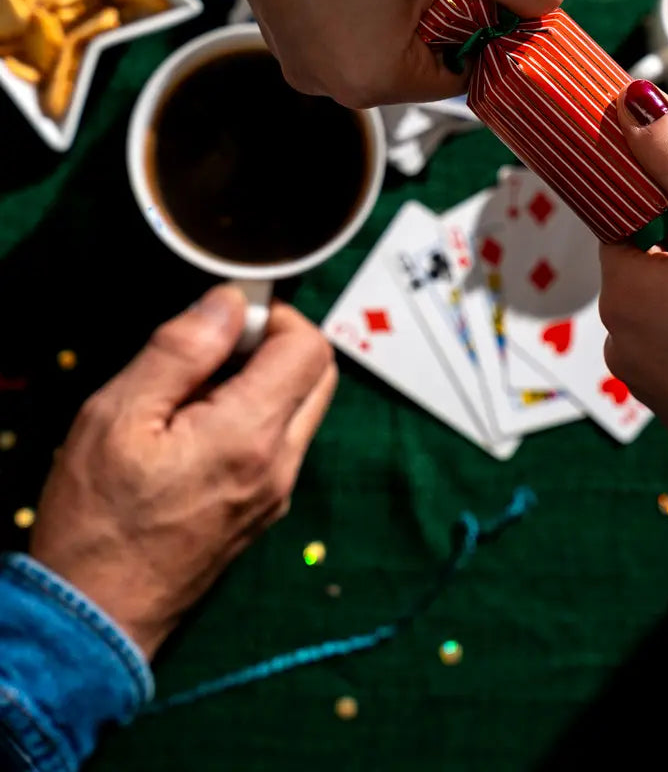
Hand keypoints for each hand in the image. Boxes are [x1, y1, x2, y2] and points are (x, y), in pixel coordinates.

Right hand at [30, 287, 335, 657]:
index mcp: (250, 435)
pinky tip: (196, 430)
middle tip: (214, 350)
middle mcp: (279, 465)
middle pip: (318, 375)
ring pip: (301, 410)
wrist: (96, 616)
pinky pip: (280, 445)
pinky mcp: (263, 510)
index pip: (309, 347)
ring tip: (194, 394)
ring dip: (265, 383)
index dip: (274, 317)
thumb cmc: (98, 520)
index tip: (227, 320)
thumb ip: (181, 350)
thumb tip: (228, 303)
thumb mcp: (119, 415)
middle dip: (278, 345)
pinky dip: (255, 419)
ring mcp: (276, 492)